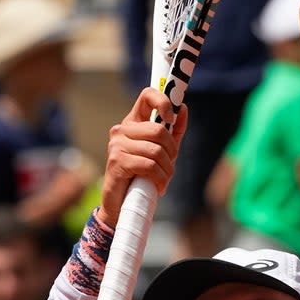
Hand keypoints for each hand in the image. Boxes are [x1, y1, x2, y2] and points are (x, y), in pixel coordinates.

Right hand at [98, 88, 188, 226]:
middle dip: (171, 151)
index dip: (163, 101)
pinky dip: (159, 179)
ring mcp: (117, 145)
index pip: (147, 96)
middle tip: (169, 166)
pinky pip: (149, 165)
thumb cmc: (143, 176)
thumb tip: (182, 108)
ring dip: (166, 170)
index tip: (171, 118)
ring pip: (156, 151)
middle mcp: (122, 130)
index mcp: (133, 123)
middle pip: (158, 130)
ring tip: (163, 180)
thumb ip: (173, 132)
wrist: (122, 204)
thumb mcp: (163, 152)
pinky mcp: (117, 162)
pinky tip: (158, 187)